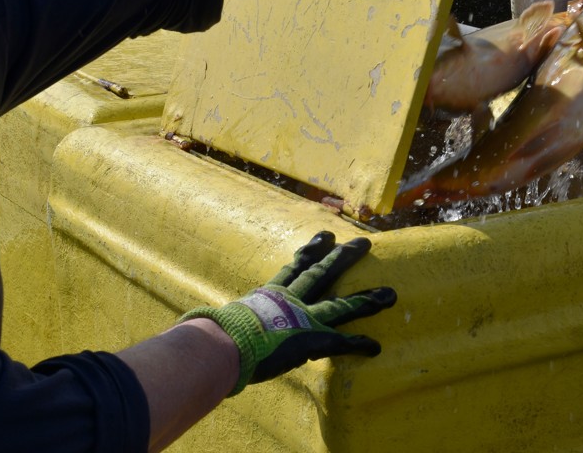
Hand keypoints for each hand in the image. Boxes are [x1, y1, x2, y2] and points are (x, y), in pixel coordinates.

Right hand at [180, 232, 396, 394]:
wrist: (222, 345)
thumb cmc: (211, 337)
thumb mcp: (215, 324)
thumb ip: (216, 324)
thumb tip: (192, 330)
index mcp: (267, 295)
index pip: (292, 268)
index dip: (309, 252)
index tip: (324, 236)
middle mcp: (289, 301)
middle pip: (322, 273)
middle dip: (344, 257)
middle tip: (364, 241)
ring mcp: (303, 319)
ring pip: (341, 304)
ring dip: (367, 299)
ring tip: (391, 294)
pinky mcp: (312, 340)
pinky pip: (342, 343)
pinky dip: (359, 344)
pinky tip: (376, 346)